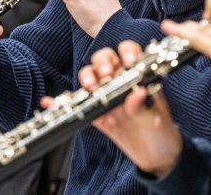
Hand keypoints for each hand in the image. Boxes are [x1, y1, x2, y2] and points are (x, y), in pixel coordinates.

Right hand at [67, 42, 181, 177]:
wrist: (156, 158)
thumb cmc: (161, 132)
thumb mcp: (156, 119)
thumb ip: (143, 106)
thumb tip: (138, 93)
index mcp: (138, 76)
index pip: (129, 52)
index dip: (126, 51)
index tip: (127, 61)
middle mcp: (120, 81)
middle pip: (104, 59)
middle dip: (102, 63)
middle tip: (105, 75)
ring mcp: (106, 96)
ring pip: (89, 76)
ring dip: (86, 77)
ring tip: (90, 86)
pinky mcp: (96, 113)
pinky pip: (77, 104)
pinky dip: (60, 102)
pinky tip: (49, 102)